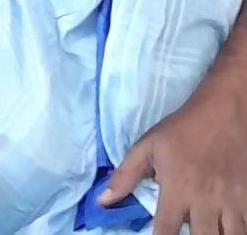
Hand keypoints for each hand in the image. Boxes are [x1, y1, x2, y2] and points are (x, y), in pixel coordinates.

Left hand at [99, 95, 246, 234]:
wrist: (223, 111)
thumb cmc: (182, 129)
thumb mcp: (148, 146)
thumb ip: (125, 176)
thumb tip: (102, 201)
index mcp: (177, 189)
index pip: (165, 231)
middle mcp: (204, 201)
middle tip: (184, 230)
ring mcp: (230, 202)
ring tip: (205, 230)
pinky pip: (245, 227)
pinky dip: (236, 230)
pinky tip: (226, 227)